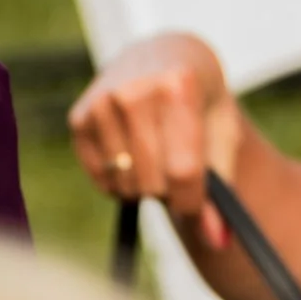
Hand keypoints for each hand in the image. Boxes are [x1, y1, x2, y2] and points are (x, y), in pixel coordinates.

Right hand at [68, 33, 241, 248]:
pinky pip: (100, 178)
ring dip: (144, 186)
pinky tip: (131, 159)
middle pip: (153, 182)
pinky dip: (118, 182)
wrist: (162, 56)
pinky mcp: (78, 116)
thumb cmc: (201, 102)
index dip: (194, 200)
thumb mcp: (222, 135)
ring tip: (156, 160)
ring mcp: (101, 101)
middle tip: (177, 168)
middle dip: (169, 190)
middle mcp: (135, 89)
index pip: (184, 170)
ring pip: (126, 184)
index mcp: (179, 86)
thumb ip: (221, 189)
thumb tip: (217, 242)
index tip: (197, 204)